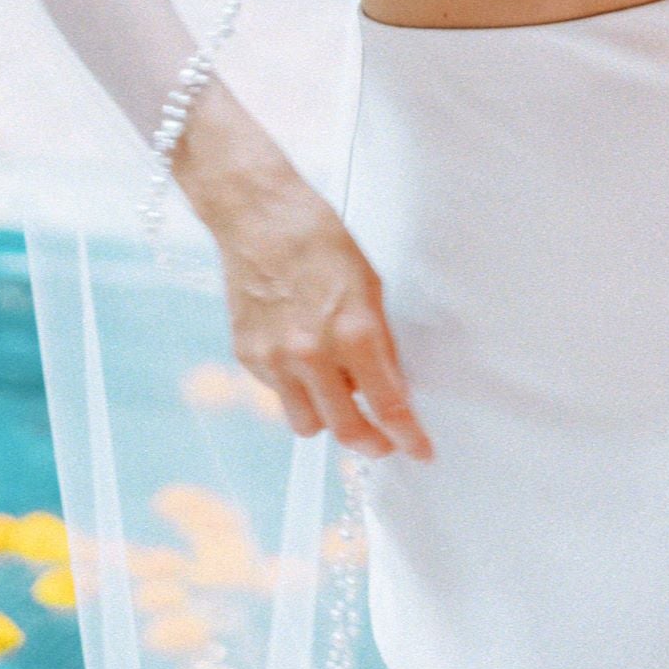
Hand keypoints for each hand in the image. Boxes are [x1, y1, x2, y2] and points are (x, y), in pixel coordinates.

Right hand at [173, 84, 432, 461]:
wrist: (259, 217)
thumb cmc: (320, 241)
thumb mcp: (369, 287)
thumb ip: (379, 343)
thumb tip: (390, 386)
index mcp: (353, 333)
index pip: (388, 406)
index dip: (408, 437)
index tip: (421, 451)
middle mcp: (311, 355)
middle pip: (345, 430)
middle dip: (370, 443)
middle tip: (383, 442)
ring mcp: (274, 360)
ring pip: (306, 424)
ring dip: (326, 416)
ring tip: (334, 387)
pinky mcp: (247, 357)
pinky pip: (279, 394)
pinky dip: (294, 386)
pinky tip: (298, 351)